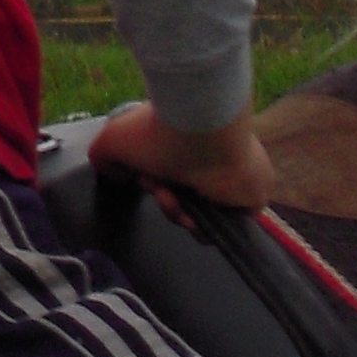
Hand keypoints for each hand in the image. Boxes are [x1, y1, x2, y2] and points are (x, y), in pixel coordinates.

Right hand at [88, 100, 275, 225]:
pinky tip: (196, 215)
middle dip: (165, 200)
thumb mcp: (114, 139)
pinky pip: (225, 226)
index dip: (152, 182)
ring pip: (200, 213)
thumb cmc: (160, 131)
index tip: (144, 178)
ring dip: (179, 214)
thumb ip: (105, 157)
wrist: (202, 129)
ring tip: (175, 199)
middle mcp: (210, 158)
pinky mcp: (252, 196)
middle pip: (183, 196)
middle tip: (162, 191)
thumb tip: (115, 174)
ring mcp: (233, 177)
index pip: (169, 173)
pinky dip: (205, 227)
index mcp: (186, 141)